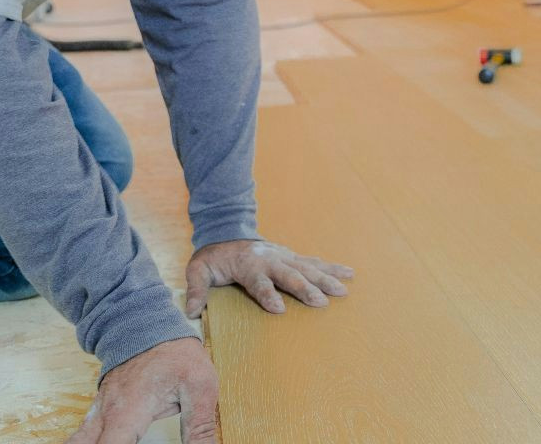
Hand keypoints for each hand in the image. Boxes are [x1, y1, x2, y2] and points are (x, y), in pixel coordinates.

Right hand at [65, 337, 216, 443]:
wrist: (148, 319)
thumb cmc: (174, 351)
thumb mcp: (199, 385)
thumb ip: (199, 427)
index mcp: (129, 411)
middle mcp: (108, 413)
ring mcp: (100, 409)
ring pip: (79, 439)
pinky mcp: (101, 407)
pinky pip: (84, 432)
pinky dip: (87, 442)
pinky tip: (97, 443)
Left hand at [184, 238, 353, 317]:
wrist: (227, 230)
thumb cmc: (214, 256)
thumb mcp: (198, 270)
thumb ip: (196, 288)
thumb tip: (191, 311)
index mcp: (247, 265)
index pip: (257, 282)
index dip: (266, 295)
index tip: (278, 309)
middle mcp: (269, 260)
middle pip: (288, 275)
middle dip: (304, 288)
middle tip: (320, 303)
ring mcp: (283, 257)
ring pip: (307, 268)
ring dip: (324, 279)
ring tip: (343, 291)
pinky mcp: (291, 257)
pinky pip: (314, 262)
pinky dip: (331, 267)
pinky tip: (349, 273)